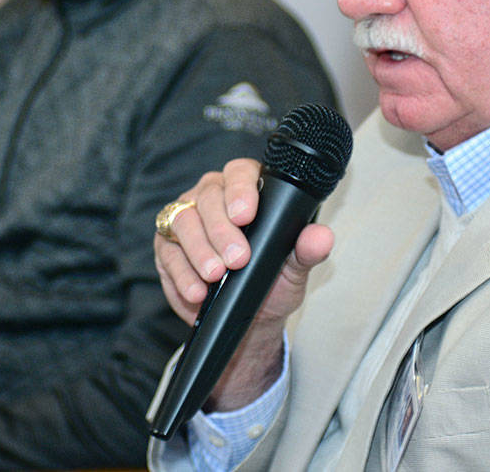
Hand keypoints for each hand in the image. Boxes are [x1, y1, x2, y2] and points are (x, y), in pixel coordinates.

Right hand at [153, 158, 333, 409]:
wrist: (252, 318)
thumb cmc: (273, 281)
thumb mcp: (294, 268)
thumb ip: (306, 250)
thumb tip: (322, 237)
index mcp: (247, 189)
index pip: (240, 172)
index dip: (240, 189)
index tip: (246, 214)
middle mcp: (213, 197)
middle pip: (209, 197)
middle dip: (222, 230)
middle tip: (237, 259)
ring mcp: (186, 219)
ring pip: (184, 221)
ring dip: (199, 250)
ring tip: (215, 275)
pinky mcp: (167, 247)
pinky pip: (168, 253)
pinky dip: (182, 274)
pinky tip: (197, 291)